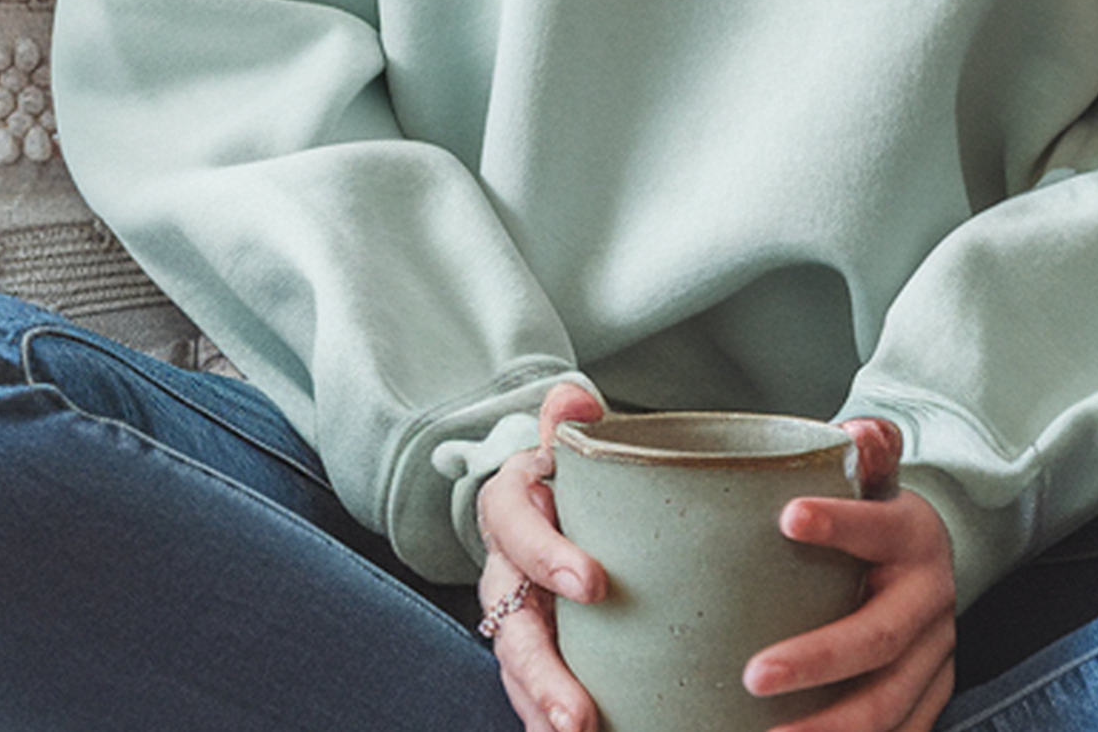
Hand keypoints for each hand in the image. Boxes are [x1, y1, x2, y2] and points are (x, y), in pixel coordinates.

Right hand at [475, 381, 608, 731]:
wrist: (556, 506)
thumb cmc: (572, 479)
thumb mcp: (569, 447)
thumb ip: (569, 422)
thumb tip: (576, 397)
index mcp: (511, 507)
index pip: (517, 528)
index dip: (548, 554)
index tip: (593, 584)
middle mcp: (504, 568)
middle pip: (510, 626)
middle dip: (542, 674)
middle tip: (579, 716)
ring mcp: (515, 616)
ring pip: (518, 669)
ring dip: (543, 709)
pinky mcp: (534, 650)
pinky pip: (533, 691)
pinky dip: (548, 718)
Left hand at [746, 418, 957, 731]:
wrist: (926, 564)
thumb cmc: (877, 518)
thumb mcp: (874, 479)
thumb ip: (864, 452)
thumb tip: (854, 431)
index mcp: (914, 536)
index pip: (880, 527)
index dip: (839, 523)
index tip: (787, 516)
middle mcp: (932, 601)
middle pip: (881, 637)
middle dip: (819, 660)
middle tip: (755, 674)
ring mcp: (935, 656)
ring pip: (889, 703)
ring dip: (831, 726)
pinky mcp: (929, 697)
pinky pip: (900, 731)